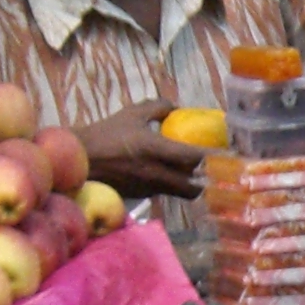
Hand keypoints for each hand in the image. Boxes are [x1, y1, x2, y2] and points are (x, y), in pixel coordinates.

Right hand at [80, 98, 207, 201]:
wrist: (80, 159)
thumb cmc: (106, 134)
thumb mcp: (132, 114)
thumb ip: (158, 108)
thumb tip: (176, 108)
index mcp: (156, 150)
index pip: (194, 158)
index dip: (212, 157)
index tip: (225, 154)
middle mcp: (156, 174)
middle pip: (193, 188)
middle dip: (205, 182)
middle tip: (209, 170)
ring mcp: (148, 188)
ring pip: (178, 192)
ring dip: (186, 184)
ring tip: (188, 171)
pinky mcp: (140, 196)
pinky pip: (162, 191)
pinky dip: (167, 184)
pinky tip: (162, 172)